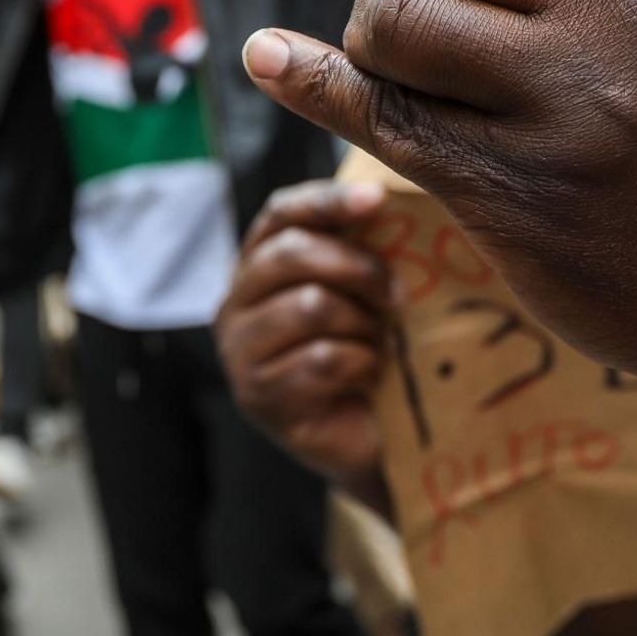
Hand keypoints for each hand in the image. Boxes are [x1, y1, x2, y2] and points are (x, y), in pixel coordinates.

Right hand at [215, 178, 394, 509]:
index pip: (281, 213)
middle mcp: (237, 303)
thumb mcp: (368, 289)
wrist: (374, 436)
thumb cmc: (372, 349)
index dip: (326, 200)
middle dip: (357, 267)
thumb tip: (390, 199)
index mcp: (261, 264)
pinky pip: (320, 359)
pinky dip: (361, 364)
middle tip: (399, 294)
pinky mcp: (259, 397)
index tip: (377, 199)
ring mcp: (240, 352)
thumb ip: (364, 247)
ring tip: (382, 345)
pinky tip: (371, 375)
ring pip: (309, 306)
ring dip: (363, 324)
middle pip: (291, 254)